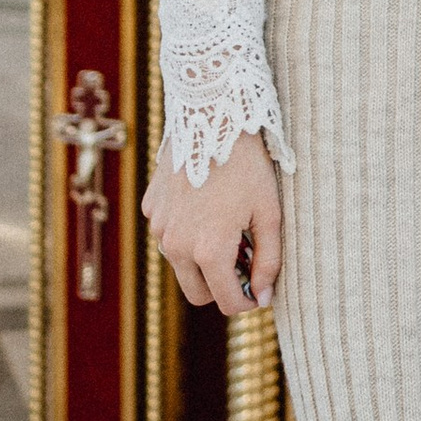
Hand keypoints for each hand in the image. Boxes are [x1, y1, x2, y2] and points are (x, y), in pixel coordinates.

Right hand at [143, 132, 282, 314]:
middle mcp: (176, 246)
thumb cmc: (248, 166)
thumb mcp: (269, 214)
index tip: (260, 291)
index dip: (248, 303)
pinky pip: (168, 235)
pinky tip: (206, 206)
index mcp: (209, 251)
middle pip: (197, 294)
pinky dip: (186, 232)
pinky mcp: (152, 208)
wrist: (211, 117)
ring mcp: (159, 227)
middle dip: (221, 287)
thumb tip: (262, 297)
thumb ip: (268, 262)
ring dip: (201, 260)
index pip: (226, 303)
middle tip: (245, 261)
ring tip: (228, 229)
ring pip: (180, 265)